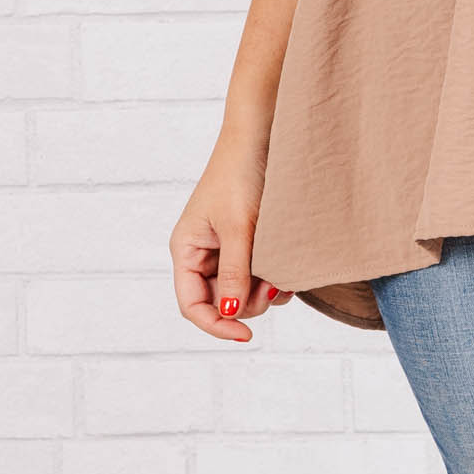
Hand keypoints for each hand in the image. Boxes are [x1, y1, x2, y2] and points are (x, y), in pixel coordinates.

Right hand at [170, 132, 292, 340]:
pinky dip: (275, 278)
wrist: (263, 137)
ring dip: (265, 290)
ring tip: (282, 270)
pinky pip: (260, 276)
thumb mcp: (239, 228)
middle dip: (248, 301)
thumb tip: (228, 312)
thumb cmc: (240, 175)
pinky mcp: (250, 245)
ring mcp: (227, 251)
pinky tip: (287, 266)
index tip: (247, 336)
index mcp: (186, 250)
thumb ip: (233, 272)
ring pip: (244, 293)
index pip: (192, 305)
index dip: (216, 325)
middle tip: (273, 283)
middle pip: (222, 303)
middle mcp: (203, 255)